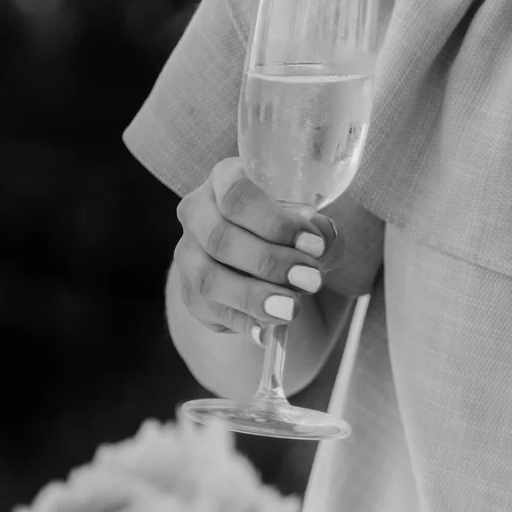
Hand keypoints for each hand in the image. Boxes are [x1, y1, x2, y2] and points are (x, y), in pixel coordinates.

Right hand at [170, 158, 338, 343]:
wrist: (263, 260)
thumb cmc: (288, 232)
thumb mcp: (308, 223)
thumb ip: (319, 230)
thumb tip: (323, 241)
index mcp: (224, 180)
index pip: (236, 194)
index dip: (275, 223)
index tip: (315, 246)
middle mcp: (197, 213)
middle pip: (221, 238)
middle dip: (270, 263)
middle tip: (312, 280)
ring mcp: (188, 253)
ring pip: (209, 278)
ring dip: (253, 296)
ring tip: (292, 309)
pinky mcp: (191, 292)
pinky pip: (210, 310)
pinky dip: (241, 322)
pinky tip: (267, 331)